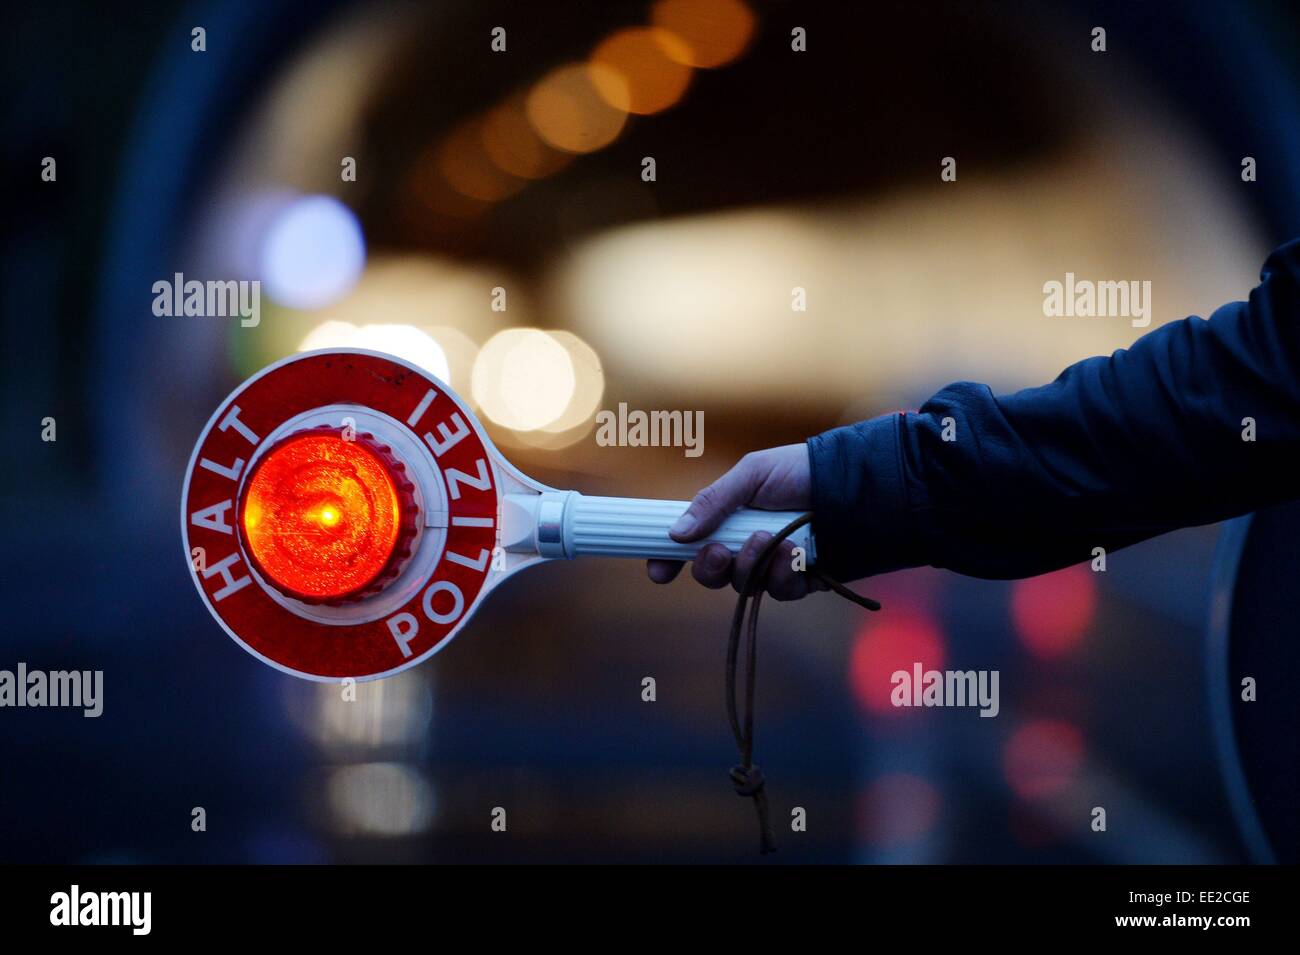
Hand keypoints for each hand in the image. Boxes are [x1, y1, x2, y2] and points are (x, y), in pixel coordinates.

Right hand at [646, 444, 822, 599]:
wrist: (850, 483)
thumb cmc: (799, 470)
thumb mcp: (752, 474)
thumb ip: (713, 502)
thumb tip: (676, 532)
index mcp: (726, 520)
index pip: (689, 546)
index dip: (670, 561)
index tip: (659, 571)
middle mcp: (744, 546)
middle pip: (711, 575)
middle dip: (709, 568)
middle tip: (718, 551)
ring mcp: (771, 566)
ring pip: (743, 585)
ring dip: (751, 564)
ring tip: (771, 539)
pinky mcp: (800, 580)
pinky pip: (779, 592)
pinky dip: (782, 575)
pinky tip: (793, 555)